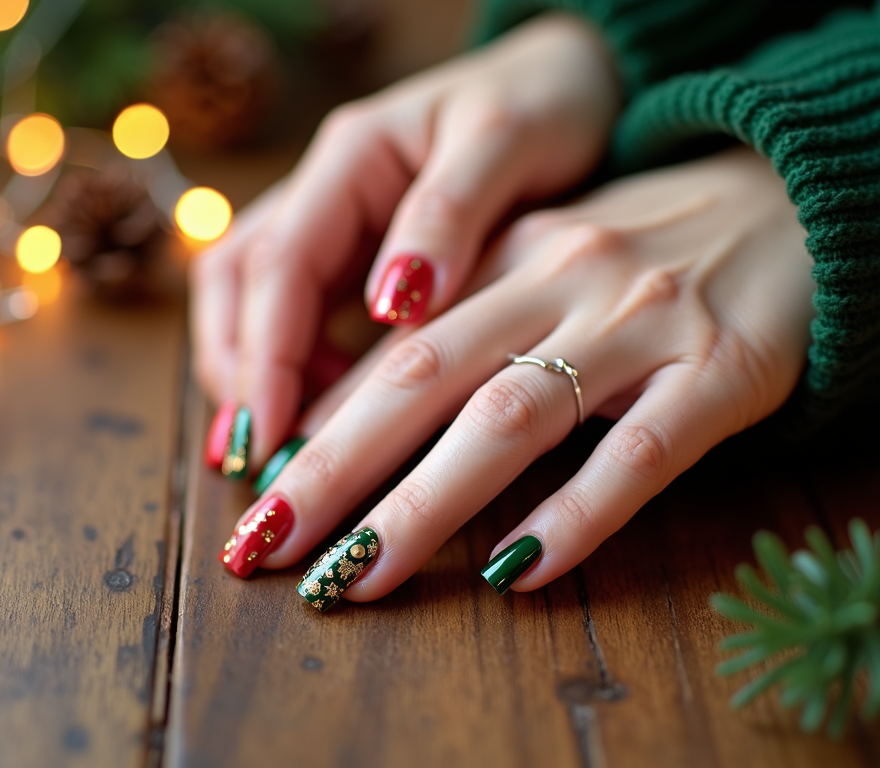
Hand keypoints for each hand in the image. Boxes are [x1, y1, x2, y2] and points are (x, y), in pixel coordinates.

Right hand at [193, 13, 620, 469]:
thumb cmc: (542, 104)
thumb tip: (393, 305)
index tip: (265, 432)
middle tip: (257, 455)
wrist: (571, 86)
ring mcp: (336, 225)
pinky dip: (303, 369)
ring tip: (287, 446)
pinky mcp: (358, 257)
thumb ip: (448, 213)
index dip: (263, 353)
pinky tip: (335, 412)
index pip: (278, 261)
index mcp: (351, 156)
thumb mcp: (504, 141)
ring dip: (260, 375)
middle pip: (239, 284)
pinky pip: (304, 316)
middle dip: (238, 371)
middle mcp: (325, 190)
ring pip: (257, 302)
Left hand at [227, 147, 815, 605]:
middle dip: (334, 465)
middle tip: (266, 541)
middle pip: (423, 378)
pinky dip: (575, 514)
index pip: (392, 348)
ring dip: (425, 502)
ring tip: (360, 574)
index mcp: (505, 257)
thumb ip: (459, 331)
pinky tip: (518, 572)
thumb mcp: (538, 265)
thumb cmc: (642, 248)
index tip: (259, 484)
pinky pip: (640, 453)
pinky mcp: (723, 371)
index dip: (319, 421)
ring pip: (514, 417)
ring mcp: (642, 324)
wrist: (789, 201)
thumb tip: (352, 417)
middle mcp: (559, 280)